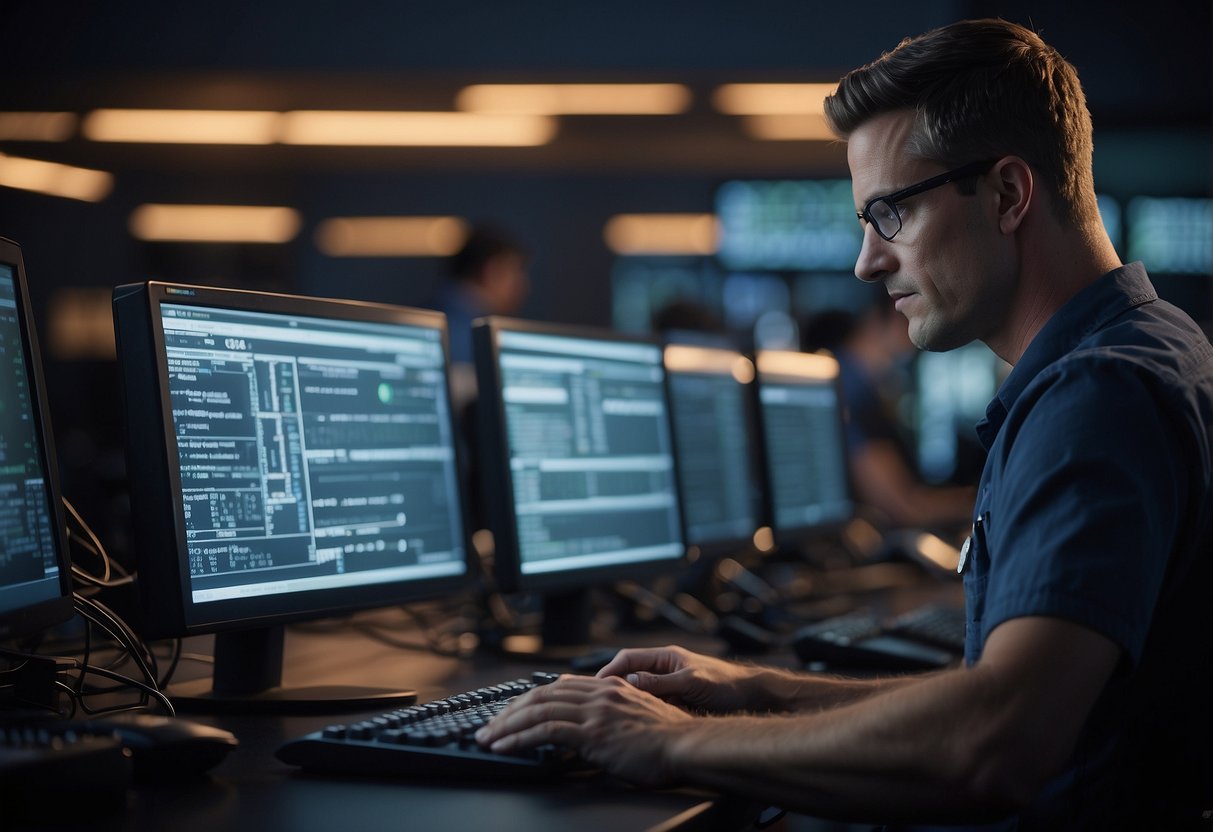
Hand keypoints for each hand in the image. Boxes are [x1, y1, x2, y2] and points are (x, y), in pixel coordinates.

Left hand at [475, 674, 692, 786]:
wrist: (688, 745)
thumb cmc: (670, 740)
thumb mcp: (639, 716)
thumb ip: (614, 713)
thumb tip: (595, 726)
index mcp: (609, 687)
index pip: (558, 685)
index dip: (530, 698)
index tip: (512, 711)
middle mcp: (599, 693)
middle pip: (542, 694)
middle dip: (510, 711)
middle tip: (489, 726)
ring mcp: (595, 711)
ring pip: (538, 710)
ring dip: (506, 725)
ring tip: (487, 738)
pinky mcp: (592, 732)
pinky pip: (545, 731)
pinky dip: (519, 738)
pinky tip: (505, 747)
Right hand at [596, 644, 760, 712]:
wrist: (753, 699)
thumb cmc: (726, 685)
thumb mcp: (691, 683)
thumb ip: (661, 683)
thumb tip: (628, 683)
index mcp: (665, 658)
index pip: (627, 659)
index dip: (608, 671)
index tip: (594, 687)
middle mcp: (664, 671)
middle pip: (628, 678)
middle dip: (612, 691)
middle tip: (596, 707)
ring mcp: (669, 688)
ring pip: (638, 696)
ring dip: (627, 706)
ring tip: (611, 720)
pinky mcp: (676, 705)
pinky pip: (651, 709)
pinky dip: (642, 717)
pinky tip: (635, 728)